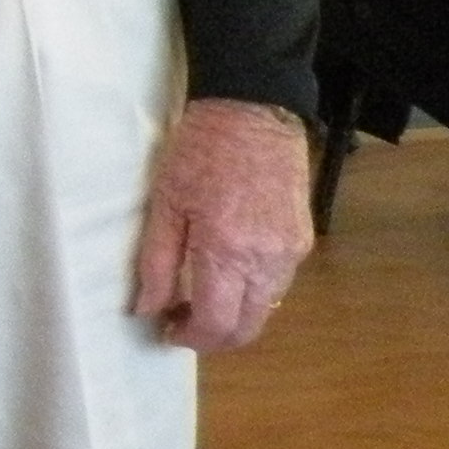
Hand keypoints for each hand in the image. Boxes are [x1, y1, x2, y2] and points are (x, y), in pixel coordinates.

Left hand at [131, 97, 315, 350]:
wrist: (254, 110)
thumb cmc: (200, 151)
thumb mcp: (165, 203)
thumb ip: (156, 263)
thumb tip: (146, 309)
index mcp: (228, 251)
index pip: (216, 324)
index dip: (190, 338)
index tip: (168, 331)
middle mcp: (267, 260)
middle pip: (247, 328)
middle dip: (215, 337)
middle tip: (183, 321)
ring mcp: (291, 251)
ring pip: (266, 309)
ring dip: (235, 315)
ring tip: (202, 296)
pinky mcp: (303, 240)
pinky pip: (278, 283)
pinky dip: (252, 291)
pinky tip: (228, 271)